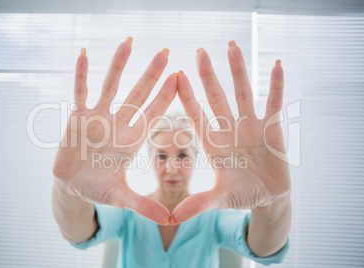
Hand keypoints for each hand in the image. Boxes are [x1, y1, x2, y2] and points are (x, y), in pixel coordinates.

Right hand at [52, 38, 176, 224]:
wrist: (73, 185)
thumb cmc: (98, 188)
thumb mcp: (120, 197)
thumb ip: (142, 205)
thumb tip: (168, 221)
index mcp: (132, 140)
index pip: (153, 114)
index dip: (165, 97)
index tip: (180, 79)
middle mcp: (118, 124)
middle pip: (137, 95)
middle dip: (151, 74)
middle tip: (166, 53)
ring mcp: (97, 117)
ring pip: (110, 86)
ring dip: (119, 65)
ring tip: (129, 42)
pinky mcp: (77, 117)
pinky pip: (80, 91)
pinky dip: (82, 74)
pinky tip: (85, 54)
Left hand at [172, 42, 290, 222]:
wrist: (268, 196)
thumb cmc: (241, 194)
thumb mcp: (221, 199)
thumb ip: (200, 204)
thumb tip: (174, 218)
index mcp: (214, 144)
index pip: (198, 116)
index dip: (188, 98)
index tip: (177, 77)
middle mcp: (230, 130)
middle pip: (217, 98)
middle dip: (209, 76)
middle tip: (199, 52)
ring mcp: (251, 126)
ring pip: (243, 94)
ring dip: (239, 72)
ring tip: (233, 47)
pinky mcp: (272, 128)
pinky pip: (274, 103)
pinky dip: (276, 86)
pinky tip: (277, 65)